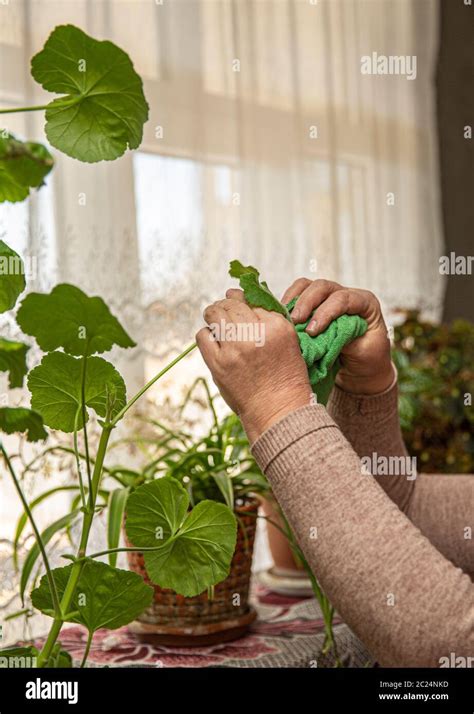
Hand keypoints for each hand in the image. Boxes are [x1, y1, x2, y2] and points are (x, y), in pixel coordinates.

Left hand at [196, 290, 311, 441]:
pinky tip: (214, 341)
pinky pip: (203, 336)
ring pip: (215, 314)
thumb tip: (235, 293)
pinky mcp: (218, 364)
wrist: (278, 411)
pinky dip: (207, 335)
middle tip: (224, 310)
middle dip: (226, 304)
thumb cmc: (284, 377)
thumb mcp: (288, 342)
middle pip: (232, 304)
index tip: (239, 303)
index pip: (253, 300)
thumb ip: (268, 319)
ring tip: (216, 320)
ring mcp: (236, 349)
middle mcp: (257, 334)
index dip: (242, 300)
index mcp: (278, 327)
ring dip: (213, 314)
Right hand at [282, 278, 393, 394]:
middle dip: (306, 302)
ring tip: (286, 319)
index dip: (326, 312)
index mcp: (365, 303)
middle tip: (295, 322)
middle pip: (323, 287)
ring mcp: (329, 298)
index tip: (312, 331)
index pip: (343, 298)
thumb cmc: (368, 360)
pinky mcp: (315, 305)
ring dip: (294, 300)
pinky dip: (288, 304)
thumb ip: (346, 339)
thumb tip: (323, 334)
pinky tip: (283, 317)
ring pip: (307, 286)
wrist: (362, 369)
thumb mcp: (364, 352)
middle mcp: (347, 295)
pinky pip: (298, 295)